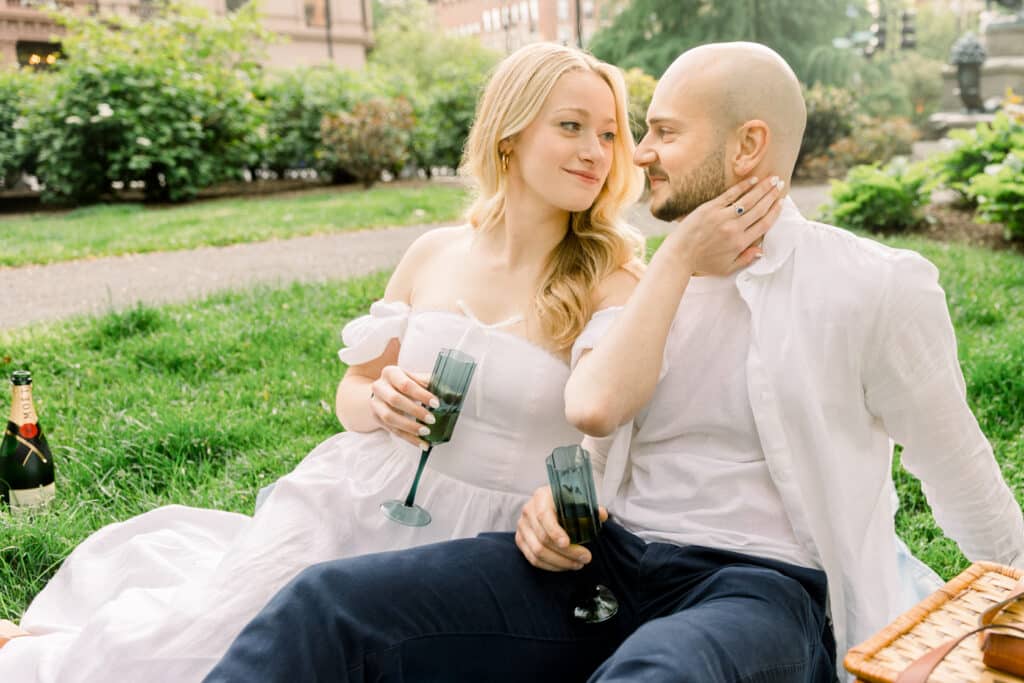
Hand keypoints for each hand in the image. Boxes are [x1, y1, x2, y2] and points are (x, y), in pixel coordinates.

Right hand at [368, 366, 437, 448]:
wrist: (382, 391)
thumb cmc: (403, 383)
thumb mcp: (415, 379)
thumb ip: (431, 384)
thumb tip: (453, 394)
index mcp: (391, 373)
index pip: (405, 384)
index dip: (421, 394)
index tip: (436, 404)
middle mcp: (379, 387)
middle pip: (395, 400)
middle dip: (415, 411)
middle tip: (432, 419)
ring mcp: (375, 404)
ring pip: (390, 418)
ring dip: (410, 427)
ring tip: (426, 432)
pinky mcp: (376, 419)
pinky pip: (393, 431)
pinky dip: (409, 439)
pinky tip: (422, 444)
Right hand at [515, 485, 608, 571]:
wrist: (550, 502)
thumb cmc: (566, 501)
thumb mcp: (578, 499)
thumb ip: (590, 507)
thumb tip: (601, 515)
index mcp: (541, 497)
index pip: (544, 516)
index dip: (554, 531)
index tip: (567, 543)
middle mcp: (528, 511)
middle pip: (543, 538)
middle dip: (566, 552)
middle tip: (585, 557)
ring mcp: (522, 526)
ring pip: (537, 552)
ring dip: (560, 562)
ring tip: (578, 564)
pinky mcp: (521, 540)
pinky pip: (533, 559)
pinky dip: (550, 566)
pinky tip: (565, 566)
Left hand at [667, 175, 785, 275]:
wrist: (679, 255)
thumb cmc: (702, 263)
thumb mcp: (727, 268)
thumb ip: (745, 259)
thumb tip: (761, 250)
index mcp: (741, 243)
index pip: (764, 224)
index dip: (775, 211)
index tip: (781, 202)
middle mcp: (734, 228)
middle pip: (759, 208)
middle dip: (772, 195)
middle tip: (781, 184)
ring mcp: (722, 217)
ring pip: (748, 200)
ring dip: (763, 188)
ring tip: (773, 179)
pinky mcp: (710, 208)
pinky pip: (730, 194)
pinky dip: (743, 186)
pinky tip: (753, 180)